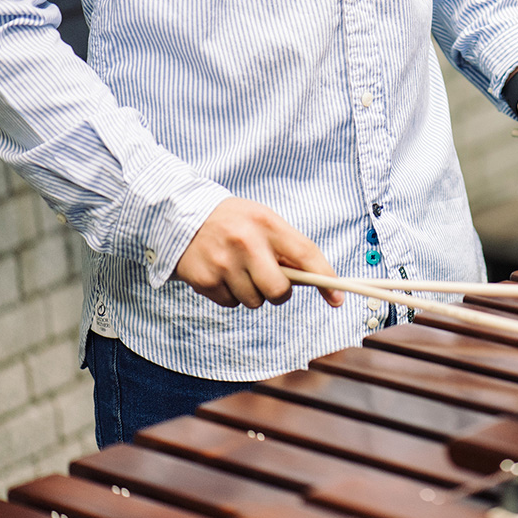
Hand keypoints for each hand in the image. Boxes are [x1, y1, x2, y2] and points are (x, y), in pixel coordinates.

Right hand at [174, 197, 343, 308]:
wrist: (180, 213)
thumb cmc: (234, 221)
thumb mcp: (263, 221)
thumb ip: (288, 248)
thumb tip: (319, 281)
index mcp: (267, 223)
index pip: (305, 254)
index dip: (325, 279)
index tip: (338, 298)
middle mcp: (246, 242)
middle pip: (279, 291)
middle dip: (279, 292)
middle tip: (270, 280)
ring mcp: (223, 263)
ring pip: (254, 301)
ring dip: (252, 292)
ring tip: (239, 269)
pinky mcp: (204, 279)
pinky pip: (231, 303)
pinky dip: (230, 294)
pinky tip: (222, 273)